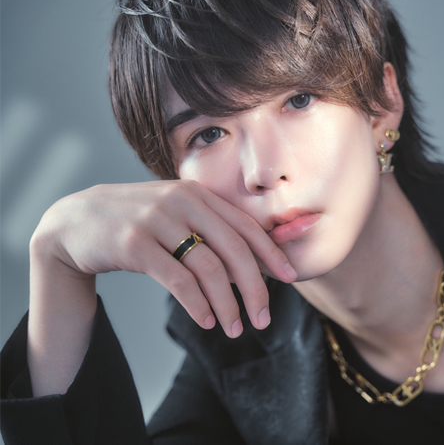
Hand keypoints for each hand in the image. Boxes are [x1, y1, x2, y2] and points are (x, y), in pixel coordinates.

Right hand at [34, 179, 296, 337]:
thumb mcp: (176, 215)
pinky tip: (206, 321)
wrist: (75, 222)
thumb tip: (254, 265)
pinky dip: (197, 304)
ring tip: (234, 329)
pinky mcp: (134, 243)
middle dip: (254, 289)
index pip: (246, 226)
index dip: (271, 253)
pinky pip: (177, 279)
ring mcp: (157, 220)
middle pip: (234, 250)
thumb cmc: (138, 224)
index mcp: (199, 195)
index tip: (289, 278)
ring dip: (227, 305)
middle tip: (263, 319)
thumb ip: (210, 230)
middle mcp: (182, 201)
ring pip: (209, 269)